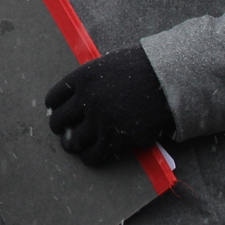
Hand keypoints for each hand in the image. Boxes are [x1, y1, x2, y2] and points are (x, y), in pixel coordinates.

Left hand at [46, 45, 175, 165]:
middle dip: (61, 128)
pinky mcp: (116, 139)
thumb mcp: (108, 67)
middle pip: (59, 122)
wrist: (171, 82)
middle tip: (66, 132)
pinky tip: (93, 154)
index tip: (58, 113)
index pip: (54, 98)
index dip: (55, 108)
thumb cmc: (143, 71)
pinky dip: (90, 157)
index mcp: (82, 78)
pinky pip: (92, 156)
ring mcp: (101, 120)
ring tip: (77, 145)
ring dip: (73, 145)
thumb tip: (73, 100)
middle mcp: (87, 99)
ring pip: (72, 142)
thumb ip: (90, 82)